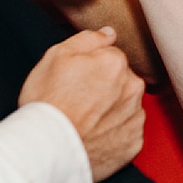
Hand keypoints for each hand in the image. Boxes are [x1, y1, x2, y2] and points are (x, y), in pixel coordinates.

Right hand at [19, 27, 146, 177]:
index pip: (110, 56)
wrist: (47, 149)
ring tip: (85, 120)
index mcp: (116, 63)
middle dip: (106, 87)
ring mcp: (135, 118)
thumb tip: (109, 33)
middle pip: (122, 81)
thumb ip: (87, 39)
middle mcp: (133, 89)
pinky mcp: (133, 144)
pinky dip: (114, 133)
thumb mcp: (55, 56)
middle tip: (78, 100)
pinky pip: (127, 132)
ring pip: (126, 106)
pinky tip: (94, 135)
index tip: (75, 80)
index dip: (90, 67)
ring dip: (112, 110)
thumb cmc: (47, 101)